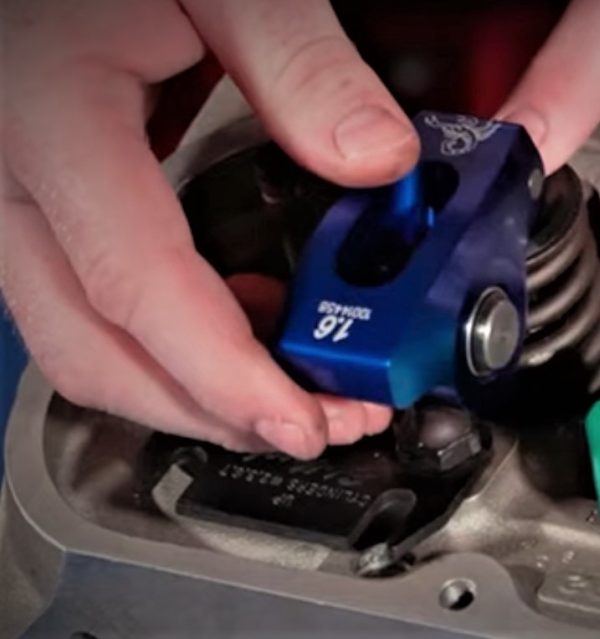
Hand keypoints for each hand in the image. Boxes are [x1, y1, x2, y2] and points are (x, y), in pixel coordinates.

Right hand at [1, 0, 416, 457]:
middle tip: (314, 426)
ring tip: (288, 395)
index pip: (136, 282)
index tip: (300, 421)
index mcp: (51, 117)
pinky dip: (166, 343)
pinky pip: (88, 304)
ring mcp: (18, 198)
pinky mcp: (43, 204)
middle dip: (209, 411)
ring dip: (186, 390)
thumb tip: (377, 158)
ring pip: (80, 341)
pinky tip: (243, 328)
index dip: (222, 373)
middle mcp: (13, 176)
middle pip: (94, 348)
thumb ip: (301, 65)